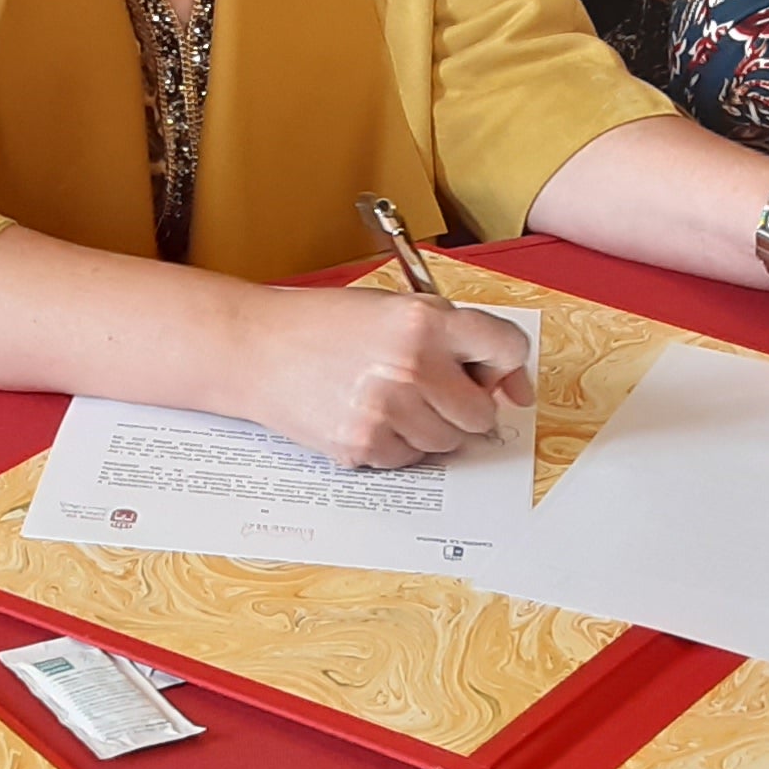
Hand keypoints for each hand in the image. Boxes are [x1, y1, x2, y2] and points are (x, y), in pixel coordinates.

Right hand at [224, 285, 534, 468]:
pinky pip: (411, 459)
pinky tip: (369, 416)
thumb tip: (513, 388)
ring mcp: (388, 410)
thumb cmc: (324, 325)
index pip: (507, 348)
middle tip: (431, 389)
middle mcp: (413, 365)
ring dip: (431, 427)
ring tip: (392, 399)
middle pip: (481, 411)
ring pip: (449, 442)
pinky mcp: (365, 446)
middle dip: (464, 405)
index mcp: (425, 320)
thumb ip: (455, 338)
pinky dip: (398, 445)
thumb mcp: (394, 309)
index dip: (505, 365)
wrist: (256, 348)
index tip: (495, 374)